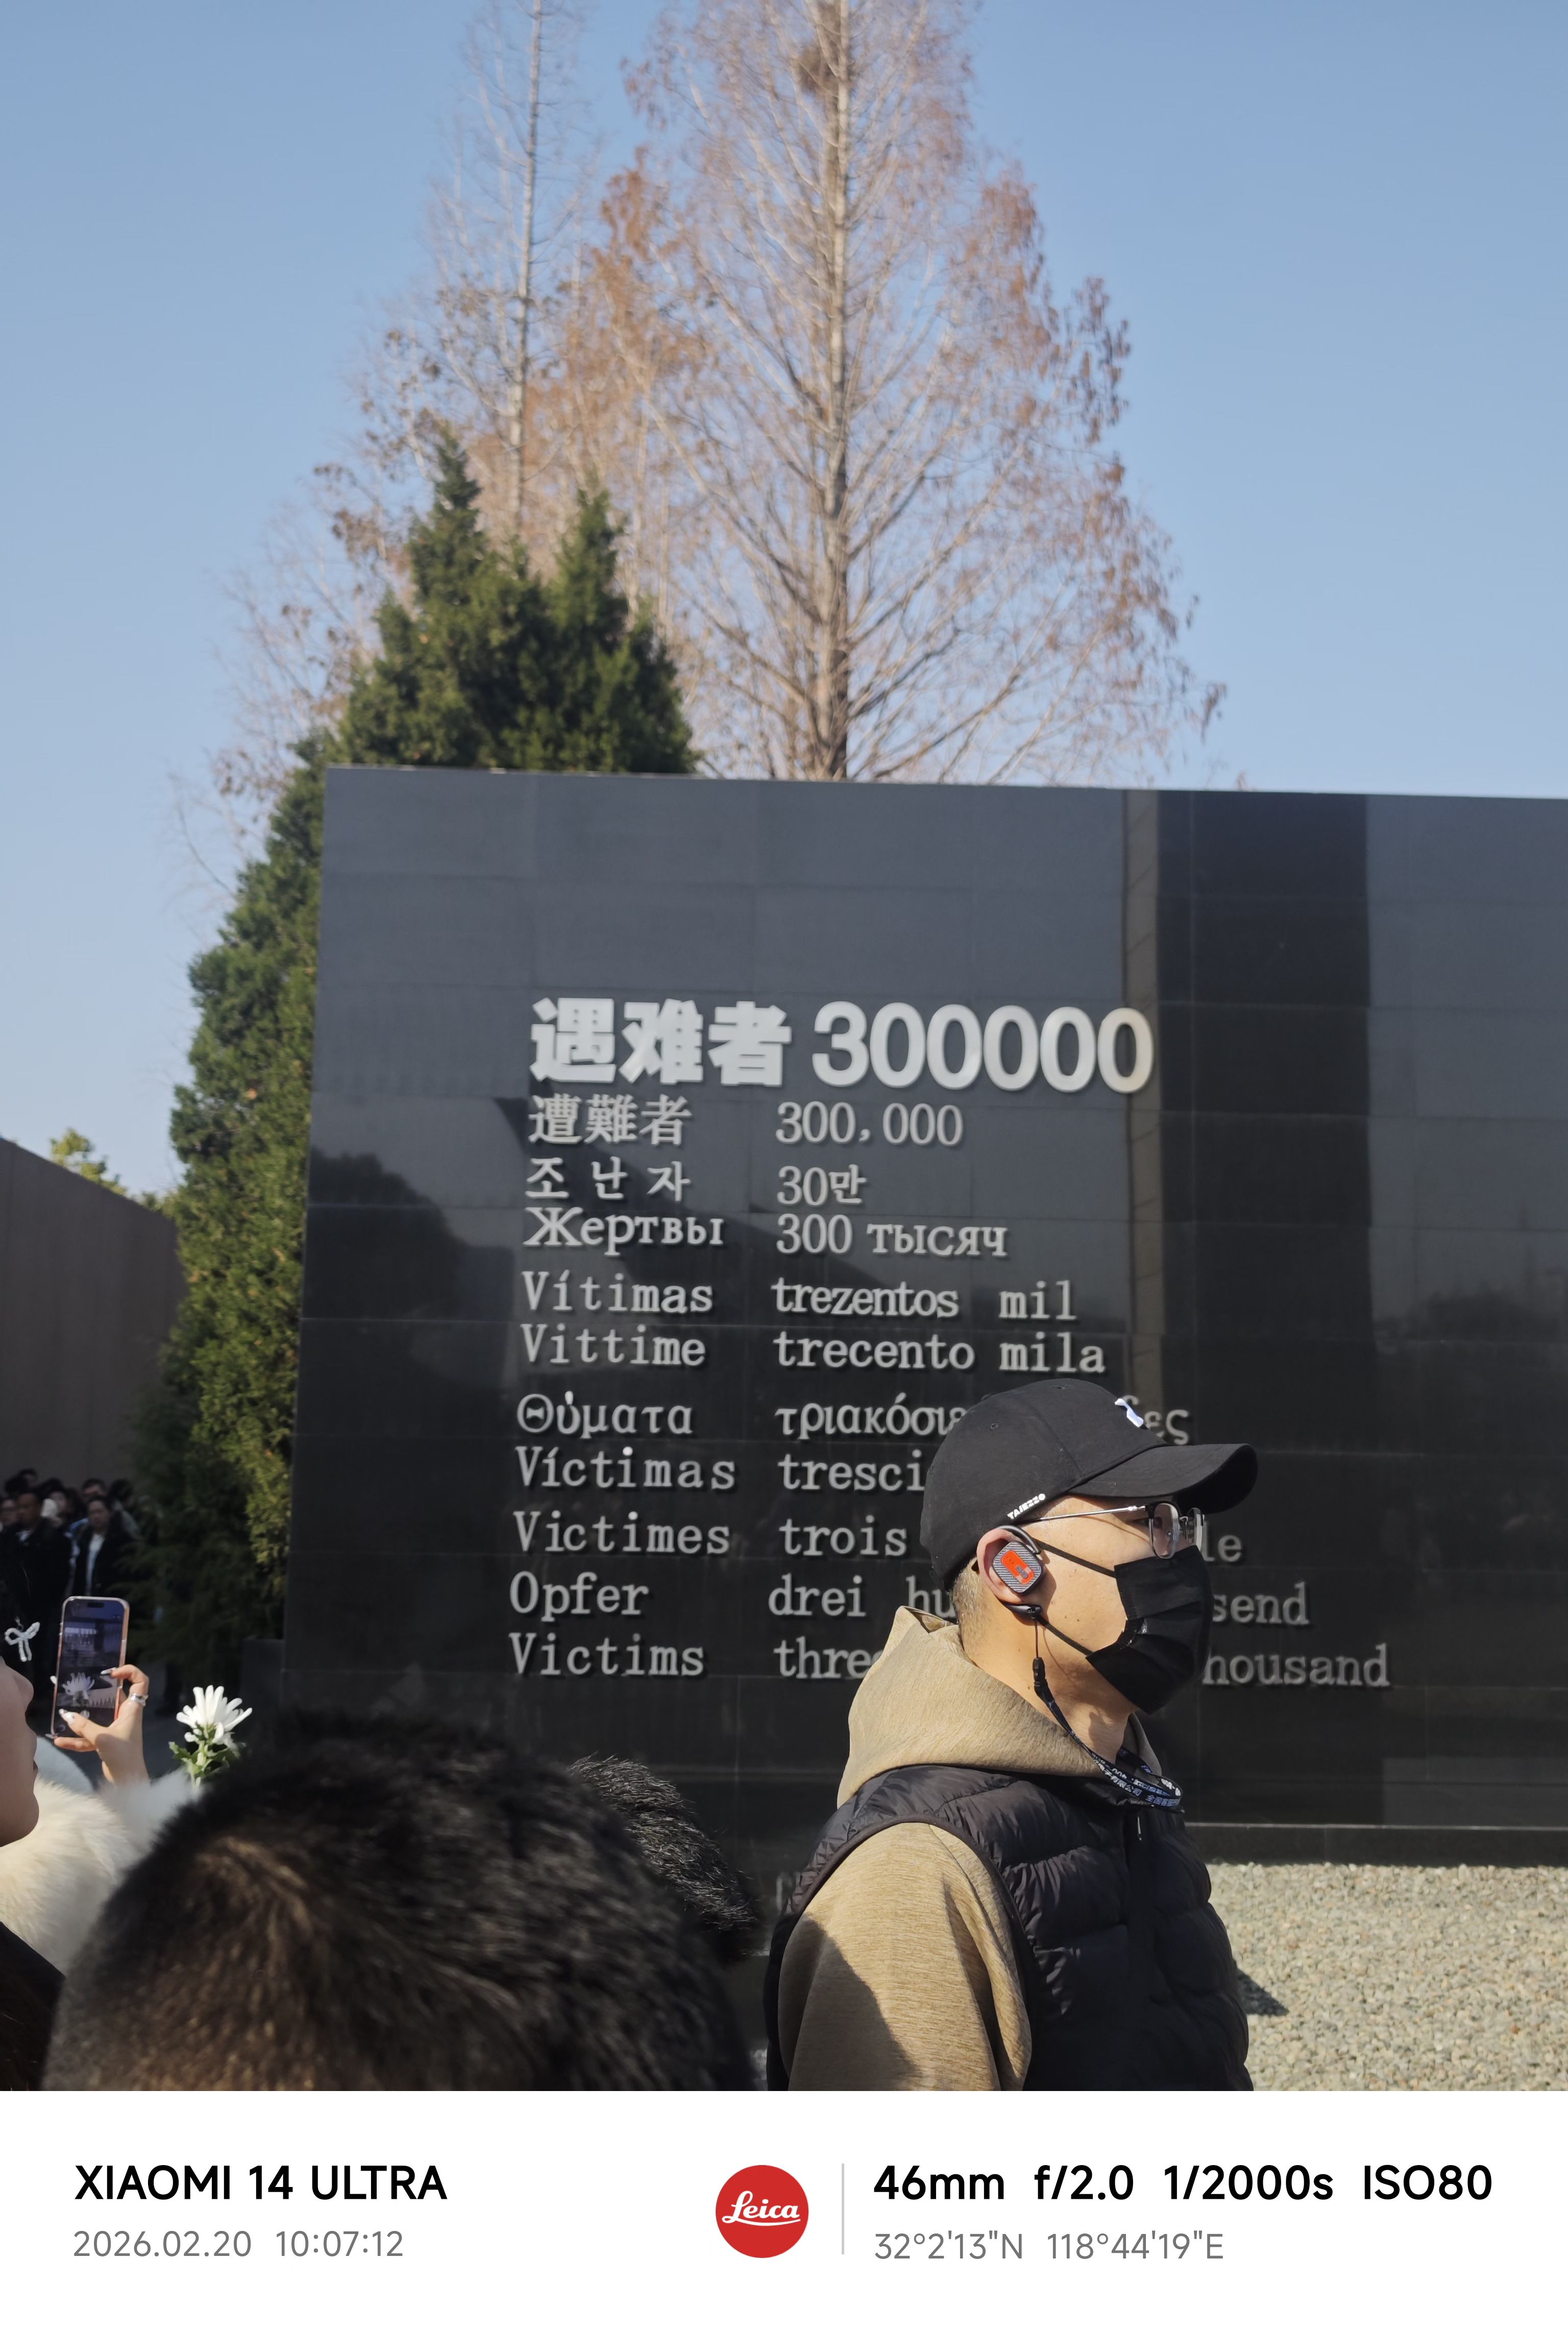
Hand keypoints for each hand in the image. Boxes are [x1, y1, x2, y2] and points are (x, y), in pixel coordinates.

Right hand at [57, 1666, 150, 1786]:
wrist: (127, 1782)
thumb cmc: (123, 1755)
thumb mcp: (103, 1738)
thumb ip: (85, 1727)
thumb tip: (66, 1715)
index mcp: (132, 1709)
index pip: (139, 1682)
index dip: (130, 1672)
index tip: (111, 1673)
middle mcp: (125, 1715)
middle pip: (114, 1697)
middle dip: (98, 1691)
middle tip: (81, 1686)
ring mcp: (115, 1729)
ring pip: (98, 1717)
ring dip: (83, 1717)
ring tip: (64, 1713)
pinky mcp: (105, 1742)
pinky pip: (89, 1737)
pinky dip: (76, 1739)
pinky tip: (59, 1741)